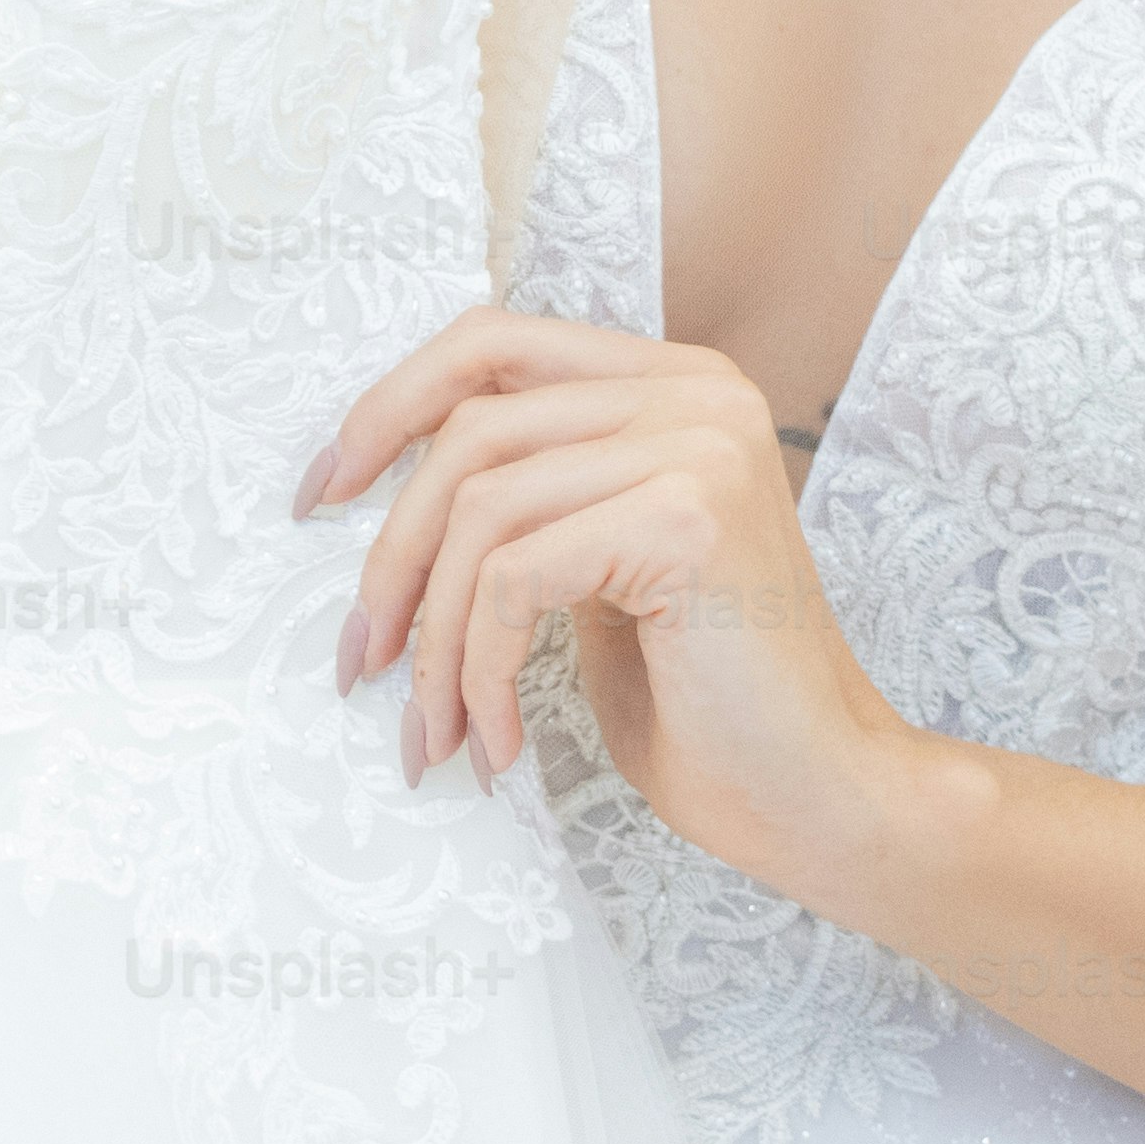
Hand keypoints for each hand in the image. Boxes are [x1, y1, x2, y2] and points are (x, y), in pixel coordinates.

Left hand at [308, 306, 929, 898]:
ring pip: (480, 511)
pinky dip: (480, 669)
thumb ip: (527, 503)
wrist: (823, 797)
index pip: (489, 346)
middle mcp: (693, 392)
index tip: (321, 496)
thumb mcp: (594, 573)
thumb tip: (370, 492)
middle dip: (391, 556)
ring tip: (434, 730)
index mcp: (671, 386)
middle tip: (359, 660)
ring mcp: (697, 446)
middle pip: (468, 431)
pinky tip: (496, 741)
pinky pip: (514, 579)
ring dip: (432, 638)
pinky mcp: (688, 519)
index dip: (386, 408)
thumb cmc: (708, 704)